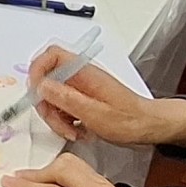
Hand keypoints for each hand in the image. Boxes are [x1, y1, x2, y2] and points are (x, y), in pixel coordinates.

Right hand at [29, 45, 185, 149]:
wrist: (149, 127)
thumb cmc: (131, 120)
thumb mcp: (96, 113)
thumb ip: (66, 99)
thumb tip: (42, 86)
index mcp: (84, 72)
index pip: (52, 55)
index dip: (38, 70)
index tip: (36, 92)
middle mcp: (80, 77)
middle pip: (47, 81)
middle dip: (47, 105)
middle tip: (58, 122)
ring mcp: (80, 89)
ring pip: (52, 97)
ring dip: (56, 117)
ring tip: (72, 130)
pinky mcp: (82, 101)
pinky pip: (62, 107)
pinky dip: (64, 121)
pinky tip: (78, 130)